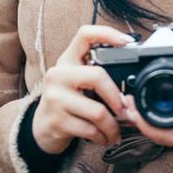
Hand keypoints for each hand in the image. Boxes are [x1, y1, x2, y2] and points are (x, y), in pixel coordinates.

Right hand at [32, 24, 133, 153]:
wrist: (41, 128)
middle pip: (97, 76)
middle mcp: (59, 74)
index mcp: (67, 60)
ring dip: (113, 125)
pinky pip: (90, 130)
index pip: (85, 34)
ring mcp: (55, 98)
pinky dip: (103, 137)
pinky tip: (104, 138)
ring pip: (97, 111)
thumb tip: (131, 86)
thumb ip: (97, 75)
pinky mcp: (56, 121)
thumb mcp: (77, 81)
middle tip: (126, 109)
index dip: (107, 33)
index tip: (126, 42)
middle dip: (117, 97)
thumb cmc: (68, 100)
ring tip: (117, 130)